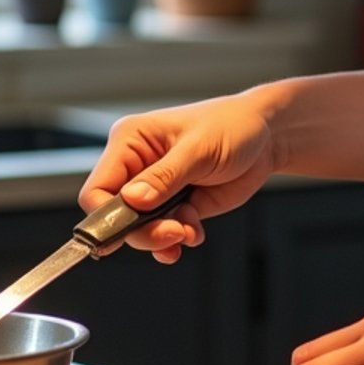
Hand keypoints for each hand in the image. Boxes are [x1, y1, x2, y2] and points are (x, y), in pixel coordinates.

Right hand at [77, 88, 277, 263]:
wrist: (266, 138)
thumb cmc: (232, 126)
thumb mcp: (198, 148)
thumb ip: (165, 177)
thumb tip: (132, 200)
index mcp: (131, 141)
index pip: (97, 188)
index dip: (104, 216)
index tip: (124, 233)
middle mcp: (137, 167)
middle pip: (115, 217)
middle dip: (142, 232)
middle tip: (172, 234)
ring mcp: (155, 190)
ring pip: (138, 230)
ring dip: (162, 238)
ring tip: (188, 232)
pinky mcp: (175, 206)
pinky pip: (163, 234)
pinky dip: (177, 239)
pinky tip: (195, 232)